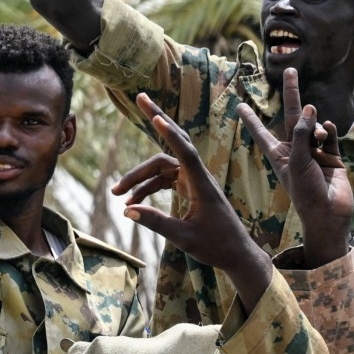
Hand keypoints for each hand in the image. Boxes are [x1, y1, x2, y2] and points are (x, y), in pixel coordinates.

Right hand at [118, 94, 273, 297]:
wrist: (237, 255)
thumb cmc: (216, 247)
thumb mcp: (184, 238)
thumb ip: (156, 222)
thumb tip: (126, 210)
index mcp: (202, 184)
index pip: (184, 152)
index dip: (169, 134)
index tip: (155, 116)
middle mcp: (199, 177)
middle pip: (173, 144)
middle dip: (156, 120)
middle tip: (139, 98)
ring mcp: (195, 182)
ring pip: (163, 167)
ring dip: (140, 177)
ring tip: (116, 194)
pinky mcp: (192, 190)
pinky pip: (166, 181)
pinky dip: (149, 188)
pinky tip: (132, 203)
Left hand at [242, 69, 353, 267]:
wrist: (328, 213)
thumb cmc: (305, 192)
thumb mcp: (296, 161)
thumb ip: (302, 133)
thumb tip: (311, 109)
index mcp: (279, 154)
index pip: (261, 132)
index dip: (251, 118)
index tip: (240, 104)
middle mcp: (296, 150)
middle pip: (293, 116)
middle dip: (292, 93)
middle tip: (290, 71)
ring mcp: (315, 152)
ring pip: (315, 126)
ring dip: (317, 126)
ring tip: (320, 136)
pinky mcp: (333, 156)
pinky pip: (331, 136)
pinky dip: (330, 131)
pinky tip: (329, 130)